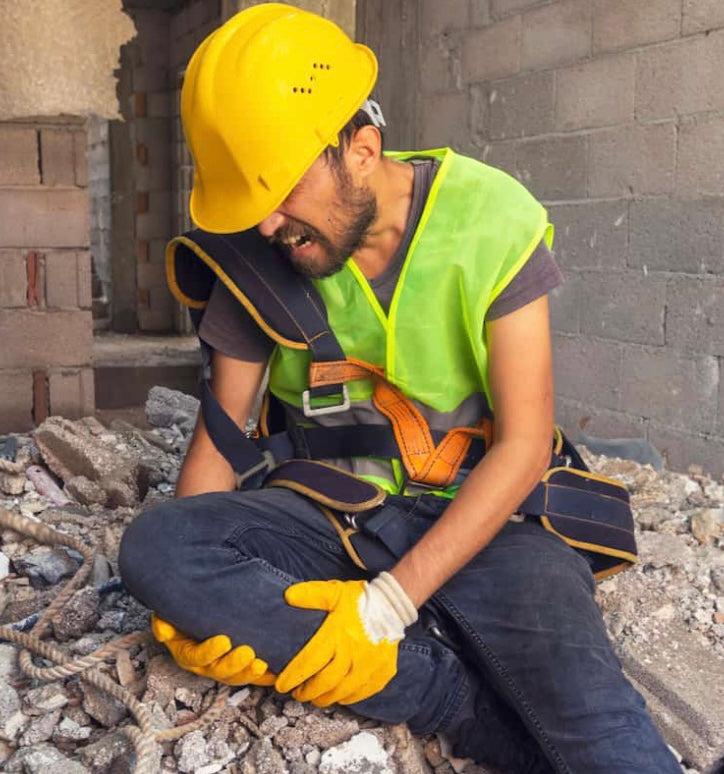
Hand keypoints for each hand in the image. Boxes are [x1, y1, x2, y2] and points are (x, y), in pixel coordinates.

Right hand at [151, 613, 275, 685]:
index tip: (223, 641)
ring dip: (250, 673)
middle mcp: (206, 665)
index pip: (197, 657)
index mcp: (188, 654)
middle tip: (248, 654)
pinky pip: (254, 675)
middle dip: (234, 665)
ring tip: (262, 664)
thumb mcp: (170, 615)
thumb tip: (164, 631)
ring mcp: (225, 667)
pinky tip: (276, 673)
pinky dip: (265, 676)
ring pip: (237, 676)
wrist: (203, 610)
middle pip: (220, 671)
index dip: (209, 652)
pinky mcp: (242, 667)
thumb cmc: (187, 613)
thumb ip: (165, 622)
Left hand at [275, 572, 416, 705]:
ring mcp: (370, 667)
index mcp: (337, 635)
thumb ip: (311, 595)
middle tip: (297, 694)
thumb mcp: (334, 592)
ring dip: (325, 698)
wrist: (393, 606)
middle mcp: (353, 655)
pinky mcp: (382, 674)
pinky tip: (339, 695)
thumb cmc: (360, 600)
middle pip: (325, 683)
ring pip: (342, 692)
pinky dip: (347, 698)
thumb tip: (287, 596)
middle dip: (307, 693)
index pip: (309, 662)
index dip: (293, 676)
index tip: (281, 685)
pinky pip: (362, 693)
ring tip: (315, 698)